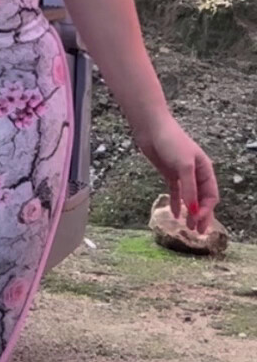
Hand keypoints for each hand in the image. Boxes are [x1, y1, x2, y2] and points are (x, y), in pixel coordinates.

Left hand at [133, 113, 218, 232]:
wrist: (152, 127)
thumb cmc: (171, 142)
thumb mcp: (183, 166)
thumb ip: (189, 189)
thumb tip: (193, 210)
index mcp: (205, 170)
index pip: (210, 195)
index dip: (206, 210)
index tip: (196, 219)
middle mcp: (196, 173)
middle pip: (202, 199)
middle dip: (201, 215)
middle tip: (197, 233)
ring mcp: (182, 173)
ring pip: (189, 197)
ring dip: (189, 212)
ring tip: (187, 228)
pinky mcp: (169, 173)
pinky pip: (176, 192)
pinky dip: (176, 203)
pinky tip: (175, 215)